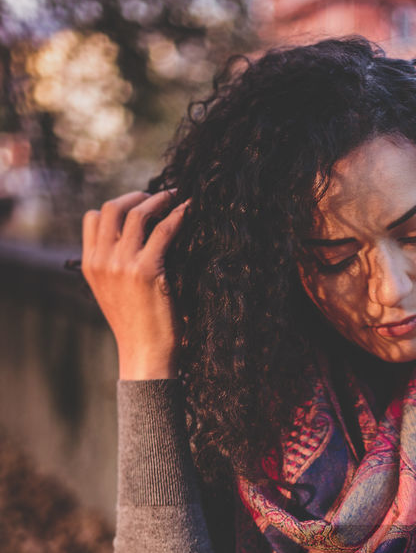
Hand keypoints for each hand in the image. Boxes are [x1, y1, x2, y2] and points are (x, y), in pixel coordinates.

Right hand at [81, 190, 188, 378]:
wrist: (146, 356)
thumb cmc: (137, 328)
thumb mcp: (113, 294)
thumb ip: (113, 267)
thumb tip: (129, 242)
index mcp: (90, 265)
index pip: (93, 218)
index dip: (117, 205)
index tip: (137, 204)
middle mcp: (101, 261)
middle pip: (113, 208)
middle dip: (137, 196)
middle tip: (159, 196)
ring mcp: (122, 265)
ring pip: (138, 214)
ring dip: (159, 200)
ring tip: (175, 197)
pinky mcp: (147, 271)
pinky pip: (164, 231)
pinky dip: (178, 215)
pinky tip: (188, 209)